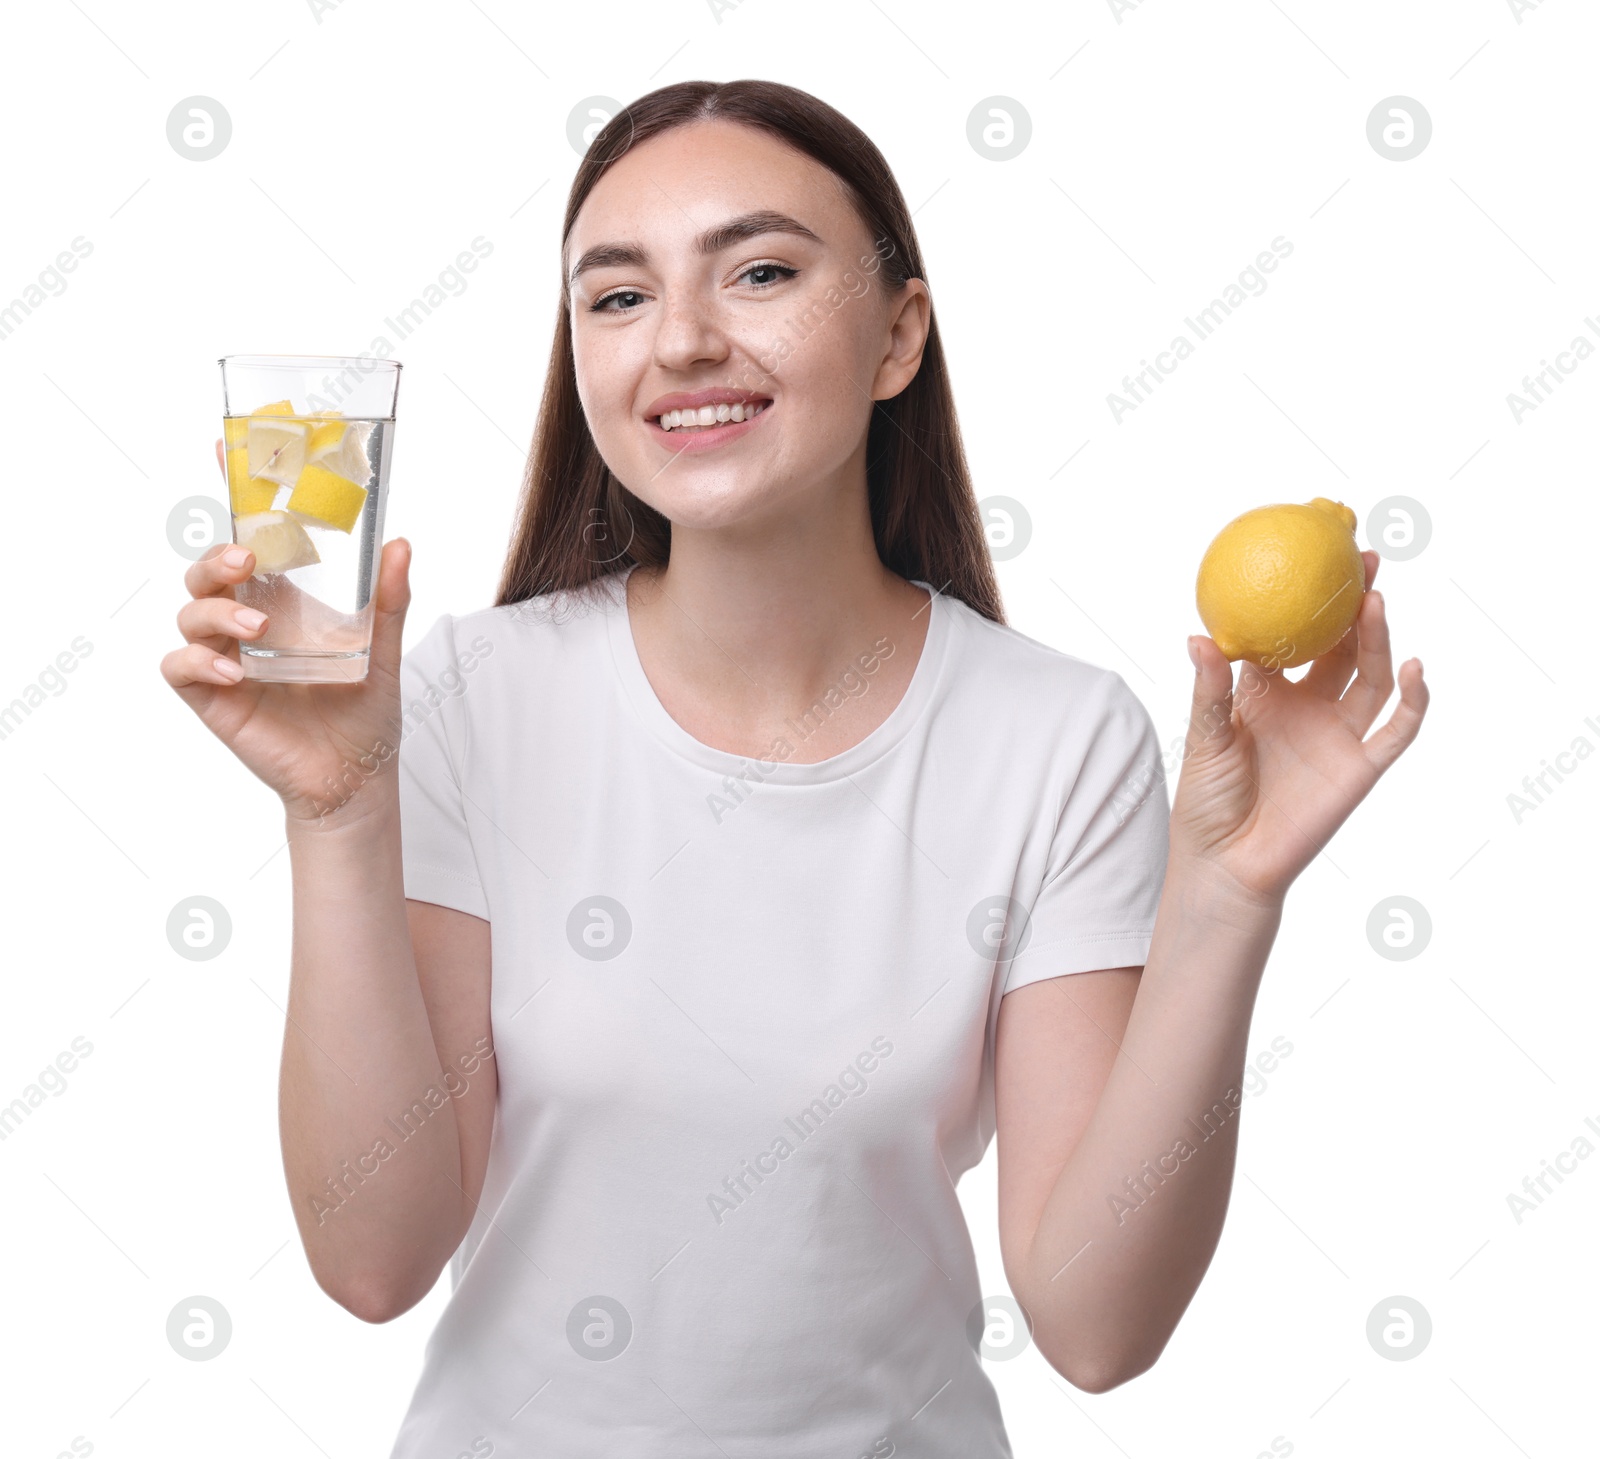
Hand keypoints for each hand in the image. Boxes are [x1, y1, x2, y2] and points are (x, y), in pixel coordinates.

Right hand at [158, 438, 412, 824]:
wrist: (356, 777)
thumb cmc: (365, 713)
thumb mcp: (384, 650)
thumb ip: (390, 600)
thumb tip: (400, 544)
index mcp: (286, 600)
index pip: (253, 539)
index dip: (235, 495)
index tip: (225, 448)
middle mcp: (249, 620)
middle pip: (209, 569)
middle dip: (218, 556)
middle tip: (248, 560)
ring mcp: (226, 656)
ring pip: (191, 612)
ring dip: (216, 610)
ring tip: (258, 628)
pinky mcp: (213, 697)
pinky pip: (181, 666)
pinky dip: (198, 659)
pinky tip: (234, 668)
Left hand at [1170, 551, 1428, 904]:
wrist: (1227, 862)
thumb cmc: (1207, 800)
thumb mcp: (1204, 737)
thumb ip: (1210, 689)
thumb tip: (1198, 636)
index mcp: (1268, 692)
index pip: (1296, 635)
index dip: (1309, 599)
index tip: (1316, 555)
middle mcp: (1309, 706)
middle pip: (1343, 645)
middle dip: (1356, 603)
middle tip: (1363, 559)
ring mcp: (1338, 735)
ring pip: (1372, 676)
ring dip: (1379, 639)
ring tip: (1375, 601)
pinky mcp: (1361, 768)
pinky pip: (1398, 729)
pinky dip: (1414, 698)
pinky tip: (1417, 666)